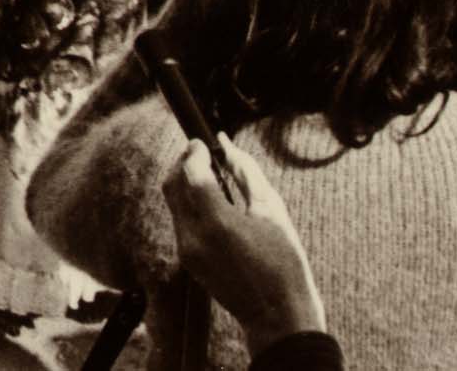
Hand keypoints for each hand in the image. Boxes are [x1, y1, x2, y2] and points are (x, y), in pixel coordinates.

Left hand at [162, 136, 325, 352]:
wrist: (277, 314)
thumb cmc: (284, 260)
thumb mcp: (271, 209)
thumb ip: (245, 171)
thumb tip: (225, 144)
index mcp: (217, 222)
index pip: (191, 173)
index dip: (194, 151)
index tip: (203, 141)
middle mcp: (194, 236)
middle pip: (173, 185)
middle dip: (183, 163)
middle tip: (202, 153)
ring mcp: (187, 251)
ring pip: (173, 203)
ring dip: (185, 183)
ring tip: (212, 176)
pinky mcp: (188, 260)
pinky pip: (180, 221)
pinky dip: (190, 204)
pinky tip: (213, 203)